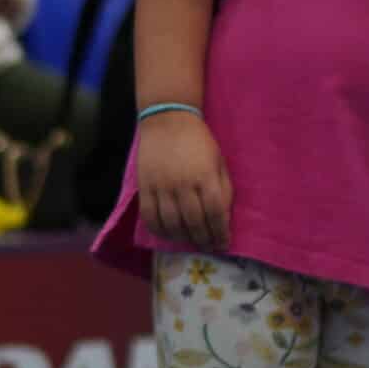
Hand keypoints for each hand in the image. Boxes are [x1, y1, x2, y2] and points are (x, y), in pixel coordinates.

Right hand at [137, 113, 232, 250]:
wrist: (167, 120)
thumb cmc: (199, 141)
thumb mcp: (219, 161)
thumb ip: (223, 188)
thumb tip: (224, 217)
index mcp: (206, 176)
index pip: (215, 212)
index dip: (220, 232)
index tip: (224, 243)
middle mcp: (183, 184)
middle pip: (194, 222)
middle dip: (204, 239)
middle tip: (210, 247)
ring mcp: (162, 187)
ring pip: (172, 224)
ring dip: (183, 238)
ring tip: (191, 242)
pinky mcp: (145, 188)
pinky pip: (150, 217)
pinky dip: (160, 231)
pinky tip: (169, 234)